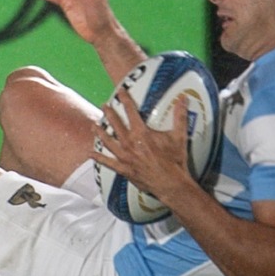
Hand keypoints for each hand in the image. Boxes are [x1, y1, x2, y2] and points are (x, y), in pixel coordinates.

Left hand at [93, 81, 193, 208]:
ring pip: (107, 141)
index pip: (131, 112)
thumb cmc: (175, 160)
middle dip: (109, 113)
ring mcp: (124, 156)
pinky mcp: (123, 169)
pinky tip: (90, 153)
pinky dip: (99, 158)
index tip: (120, 91)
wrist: (171, 183)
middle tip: (104, 105)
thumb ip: (180, 116)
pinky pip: (108, 162)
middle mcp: (129, 142)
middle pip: (115, 124)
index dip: (125, 100)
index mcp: (141, 133)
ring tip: (94, 125)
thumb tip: (184, 98)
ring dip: (100, 132)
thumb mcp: (179, 136)